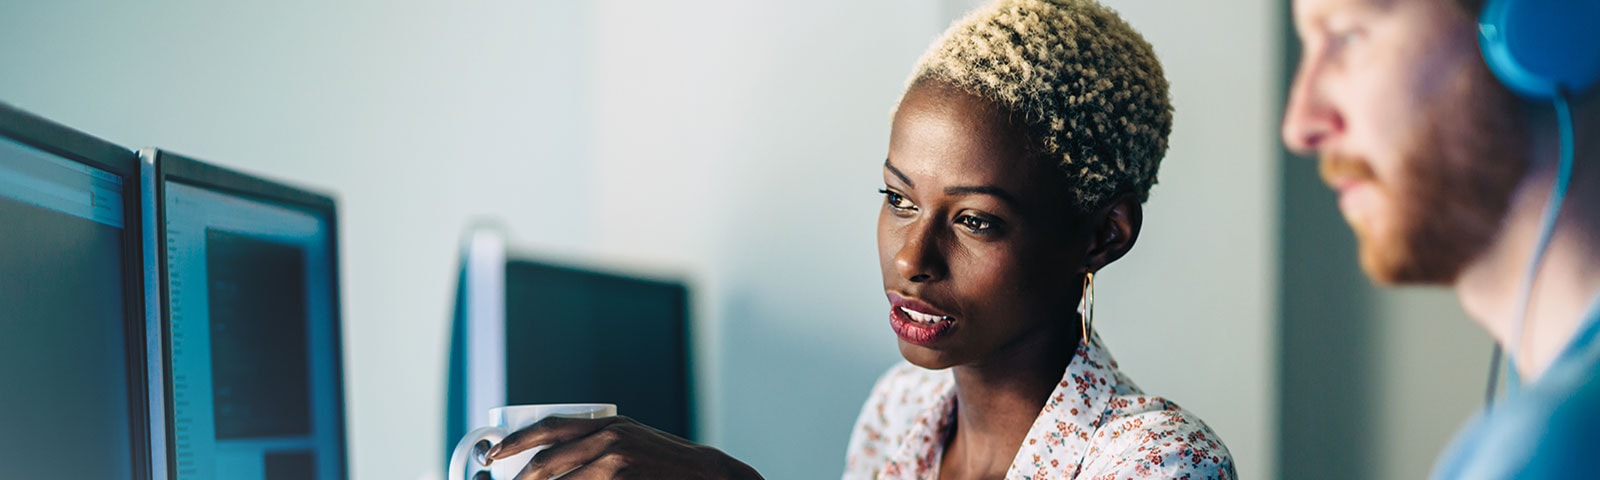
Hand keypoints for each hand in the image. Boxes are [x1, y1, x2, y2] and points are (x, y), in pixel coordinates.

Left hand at [486, 415, 762, 479]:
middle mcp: (609, 439)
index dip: (516, 441)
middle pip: (548, 461)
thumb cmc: (663, 461)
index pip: (549, 427)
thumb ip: (596, 442)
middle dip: (520, 479)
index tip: (493, 453)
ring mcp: (616, 464)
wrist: (704, 474)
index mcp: (606, 423)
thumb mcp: (629, 440)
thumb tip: (551, 458)